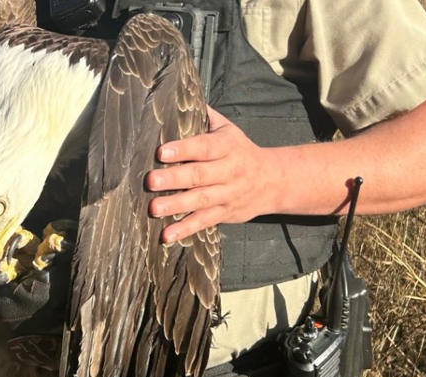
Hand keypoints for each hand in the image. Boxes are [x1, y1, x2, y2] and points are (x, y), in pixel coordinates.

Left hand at [146, 107, 280, 242]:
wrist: (274, 181)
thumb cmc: (240, 151)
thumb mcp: (228, 129)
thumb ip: (205, 115)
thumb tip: (181, 92)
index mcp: (227, 147)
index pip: (204, 147)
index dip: (183, 149)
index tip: (161, 151)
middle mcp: (228, 171)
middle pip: (199, 175)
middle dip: (174, 178)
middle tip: (151, 181)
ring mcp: (227, 195)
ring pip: (200, 200)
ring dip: (176, 206)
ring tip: (154, 208)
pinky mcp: (224, 214)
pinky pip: (204, 222)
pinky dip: (185, 230)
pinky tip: (167, 236)